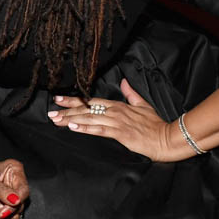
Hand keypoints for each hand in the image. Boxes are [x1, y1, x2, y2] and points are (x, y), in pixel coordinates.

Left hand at [0, 159, 28, 218]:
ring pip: (12, 218)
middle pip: (18, 207)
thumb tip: (17, 201)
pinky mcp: (2, 211)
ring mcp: (9, 200)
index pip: (24, 192)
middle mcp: (14, 186)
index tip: (2, 208)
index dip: (15, 202)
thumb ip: (0, 189)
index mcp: (14, 172)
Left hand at [48, 78, 188, 161]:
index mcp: (118, 105)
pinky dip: (85, 128)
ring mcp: (117, 122)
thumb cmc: (156, 124)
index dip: (74, 100)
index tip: (59, 99)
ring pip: (89, 119)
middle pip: (86, 109)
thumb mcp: (143, 105)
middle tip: (50, 111)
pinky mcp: (120, 133)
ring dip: (70, 119)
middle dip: (67, 110)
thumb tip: (125, 81)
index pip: (91, 101)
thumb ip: (131, 94)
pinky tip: (72, 127)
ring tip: (56, 119)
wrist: (168, 138)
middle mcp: (115, 111)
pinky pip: (99, 130)